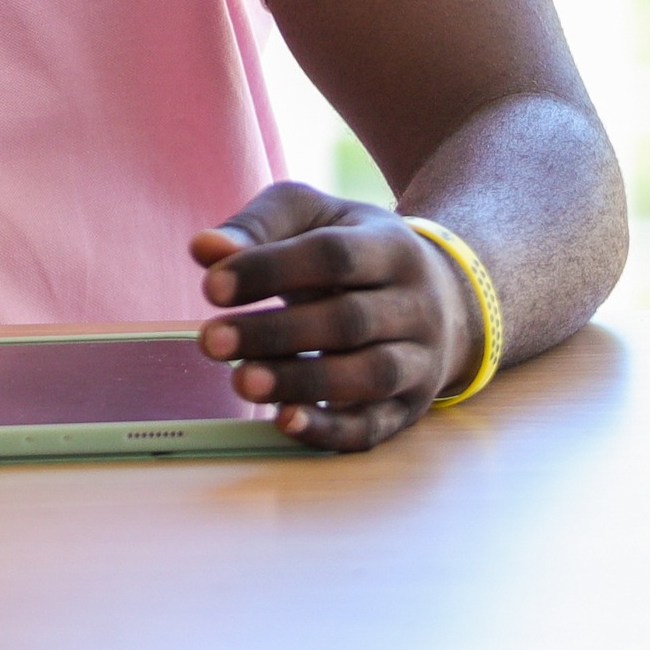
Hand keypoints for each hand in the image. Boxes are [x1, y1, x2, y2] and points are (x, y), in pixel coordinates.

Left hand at [191, 181, 474, 453]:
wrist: (444, 297)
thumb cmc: (354, 250)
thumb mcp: (314, 220)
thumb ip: (258, 227)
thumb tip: (205, 248)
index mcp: (391, 246)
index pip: (333, 255)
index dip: (271, 270)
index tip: (211, 286)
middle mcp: (416, 304)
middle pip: (349, 321)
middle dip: (276, 334)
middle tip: (210, 340)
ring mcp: (420, 359)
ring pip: (367, 376)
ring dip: (300, 382)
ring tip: (240, 380)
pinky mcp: (409, 408)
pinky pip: (373, 427)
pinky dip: (329, 429)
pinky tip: (284, 421)